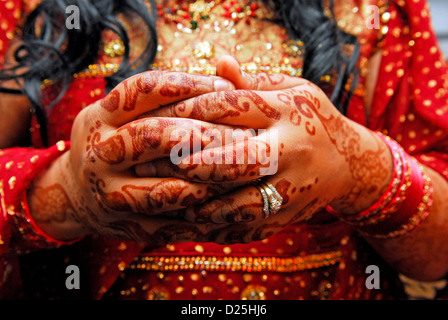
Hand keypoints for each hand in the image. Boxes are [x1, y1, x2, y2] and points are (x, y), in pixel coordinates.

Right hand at [30, 71, 257, 244]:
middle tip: (242, 131)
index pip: (142, 90)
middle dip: (200, 132)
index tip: (225, 86)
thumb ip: (160, 98)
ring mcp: (112, 195)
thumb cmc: (113, 144)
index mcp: (100, 118)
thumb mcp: (119, 114)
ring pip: (165, 188)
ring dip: (208, 178)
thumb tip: (226, 77)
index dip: (187, 84)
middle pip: (151, 136)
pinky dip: (204, 215)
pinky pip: (172, 224)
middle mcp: (100, 155)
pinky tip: (231, 203)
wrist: (76, 196)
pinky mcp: (130, 226)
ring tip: (241, 168)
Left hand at [136, 57, 392, 242]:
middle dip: (199, 162)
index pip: (234, 106)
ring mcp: (293, 189)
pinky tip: (193, 223)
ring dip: (203, 203)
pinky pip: (249, 227)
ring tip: (171, 197)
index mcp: (288, 112)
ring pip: (242, 203)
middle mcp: (293, 152)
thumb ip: (253, 82)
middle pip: (240, 159)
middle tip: (163, 162)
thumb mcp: (292, 91)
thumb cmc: (311, 120)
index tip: (161, 114)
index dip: (193, 109)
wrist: (348, 164)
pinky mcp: (288, 216)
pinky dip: (219, 227)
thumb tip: (218, 60)